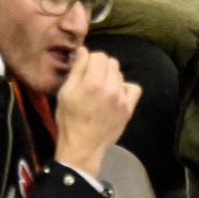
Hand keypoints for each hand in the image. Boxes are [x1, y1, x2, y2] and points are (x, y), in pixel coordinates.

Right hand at [54, 47, 141, 176]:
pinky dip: (125, 88)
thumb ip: (76, 69)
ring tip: (101, 90)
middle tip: (91, 79)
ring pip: (120, 74)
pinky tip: (115, 95)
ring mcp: (122, 98)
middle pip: (111, 62)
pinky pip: (133, 88)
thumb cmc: (69, 119)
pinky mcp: (129, 108)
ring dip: (111, 77)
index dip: (89, 60)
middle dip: (100, 67)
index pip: (98, 55)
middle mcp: (111, 87)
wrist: (83, 147)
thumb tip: (83, 50)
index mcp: (93, 81)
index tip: (83, 69)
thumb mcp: (65, 92)